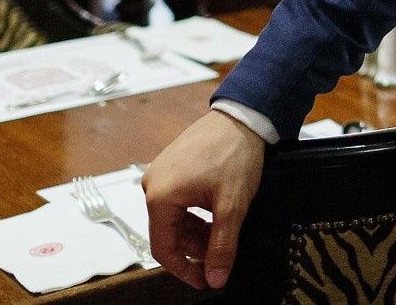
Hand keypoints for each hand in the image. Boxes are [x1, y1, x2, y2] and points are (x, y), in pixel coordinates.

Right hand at [143, 110, 266, 289]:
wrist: (244, 114)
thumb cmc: (236, 154)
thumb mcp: (233, 205)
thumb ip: (222, 245)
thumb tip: (216, 279)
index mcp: (160, 197)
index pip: (163, 248)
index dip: (184, 270)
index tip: (204, 281)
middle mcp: (152, 185)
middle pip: (169, 233)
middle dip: (194, 249)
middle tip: (220, 259)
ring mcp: (160, 173)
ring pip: (175, 218)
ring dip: (196, 232)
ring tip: (222, 237)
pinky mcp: (171, 166)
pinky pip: (177, 200)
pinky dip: (195, 214)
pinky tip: (215, 217)